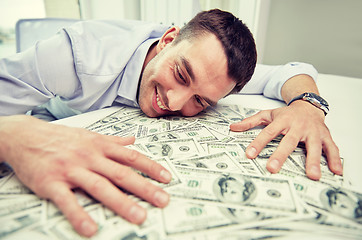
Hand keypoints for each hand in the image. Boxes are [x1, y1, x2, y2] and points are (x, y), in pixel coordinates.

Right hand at [0, 115, 171, 236]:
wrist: (25, 136)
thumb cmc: (60, 137)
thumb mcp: (89, 135)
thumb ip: (112, 140)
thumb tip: (133, 140)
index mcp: (99, 146)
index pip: (131, 157)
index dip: (151, 167)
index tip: (167, 178)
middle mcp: (89, 157)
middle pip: (121, 173)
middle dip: (144, 188)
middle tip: (162, 201)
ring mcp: (71, 169)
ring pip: (100, 186)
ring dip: (121, 203)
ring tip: (139, 216)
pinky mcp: (51, 182)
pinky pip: (67, 201)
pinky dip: (79, 215)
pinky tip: (91, 229)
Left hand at [229, 101, 342, 179]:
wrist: (309, 104)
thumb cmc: (287, 114)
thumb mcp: (268, 114)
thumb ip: (250, 122)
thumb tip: (232, 128)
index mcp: (282, 121)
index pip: (267, 133)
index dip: (258, 143)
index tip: (249, 154)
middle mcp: (297, 126)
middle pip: (288, 141)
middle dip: (281, 155)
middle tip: (273, 168)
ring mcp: (313, 131)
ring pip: (313, 146)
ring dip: (313, 161)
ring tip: (312, 175)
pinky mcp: (325, 136)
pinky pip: (331, 148)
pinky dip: (335, 159)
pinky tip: (336, 171)